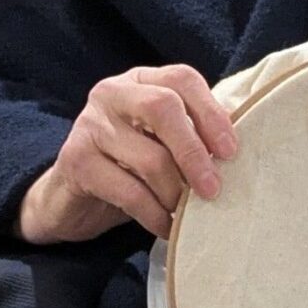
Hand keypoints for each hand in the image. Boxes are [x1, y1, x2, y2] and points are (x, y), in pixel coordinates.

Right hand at [18, 63, 239, 243]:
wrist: (69, 198)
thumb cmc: (128, 166)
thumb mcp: (160, 141)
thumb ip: (191, 134)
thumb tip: (238, 153)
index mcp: (140, 81)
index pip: (181, 79)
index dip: (211, 112)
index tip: (231, 151)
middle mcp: (112, 93)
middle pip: (162, 108)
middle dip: (194, 151)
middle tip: (213, 188)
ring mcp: (89, 125)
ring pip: (148, 157)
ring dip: (176, 193)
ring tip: (189, 214)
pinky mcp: (76, 161)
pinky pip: (128, 192)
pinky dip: (155, 215)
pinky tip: (167, 227)